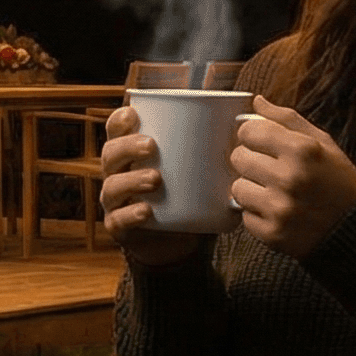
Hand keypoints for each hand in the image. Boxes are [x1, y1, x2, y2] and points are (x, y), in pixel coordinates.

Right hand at [97, 104, 203, 267]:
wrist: (178, 242)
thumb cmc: (185, 196)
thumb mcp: (194, 170)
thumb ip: (209, 149)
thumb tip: (245, 124)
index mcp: (131, 154)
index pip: (115, 131)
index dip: (119, 120)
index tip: (134, 114)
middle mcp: (118, 174)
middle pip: (111, 153)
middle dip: (127, 146)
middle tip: (152, 145)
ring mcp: (116, 202)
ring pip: (112, 186)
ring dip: (131, 180)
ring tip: (155, 178)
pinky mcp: (120, 228)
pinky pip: (118, 220)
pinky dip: (130, 214)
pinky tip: (146, 210)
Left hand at [230, 95, 355, 259]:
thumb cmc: (338, 182)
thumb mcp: (323, 143)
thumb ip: (287, 119)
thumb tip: (256, 101)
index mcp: (303, 150)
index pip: (248, 131)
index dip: (253, 135)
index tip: (262, 143)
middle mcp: (290, 178)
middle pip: (238, 157)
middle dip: (251, 161)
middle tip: (270, 169)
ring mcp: (280, 208)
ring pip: (237, 188)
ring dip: (251, 189)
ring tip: (274, 192)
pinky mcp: (273, 234)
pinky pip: (244, 216)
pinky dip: (257, 214)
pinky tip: (277, 212)